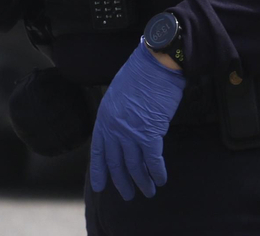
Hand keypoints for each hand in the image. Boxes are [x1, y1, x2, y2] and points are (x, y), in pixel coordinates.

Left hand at [90, 44, 185, 200]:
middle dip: (122, 182)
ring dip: (142, 182)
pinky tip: (160, 180)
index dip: (100, 171)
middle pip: (117, 163)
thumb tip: (121, 134)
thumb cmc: (140, 74)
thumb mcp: (118, 95)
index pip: (98, 151)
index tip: (101, 187)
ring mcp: (131, 132)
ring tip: (148, 192)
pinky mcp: (150, 133)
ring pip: (135, 166)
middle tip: (127, 196)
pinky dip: (157, 173)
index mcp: (104, 118)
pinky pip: (153, 161)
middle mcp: (114, 128)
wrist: (156, 63)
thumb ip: (116, 116)